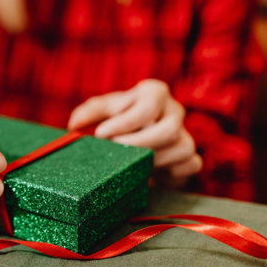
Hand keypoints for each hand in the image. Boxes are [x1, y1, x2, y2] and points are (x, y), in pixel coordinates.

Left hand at [68, 79, 201, 186]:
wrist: (141, 140)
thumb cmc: (121, 119)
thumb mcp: (105, 110)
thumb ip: (90, 112)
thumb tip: (74, 125)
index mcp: (155, 93)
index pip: (148, 106)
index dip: (124, 123)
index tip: (100, 134)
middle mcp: (175, 111)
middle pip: (168, 129)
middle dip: (139, 144)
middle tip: (115, 150)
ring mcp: (187, 133)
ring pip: (181, 148)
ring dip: (153, 160)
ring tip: (130, 163)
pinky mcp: (192, 157)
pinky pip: (190, 165)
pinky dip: (170, 172)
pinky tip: (151, 173)